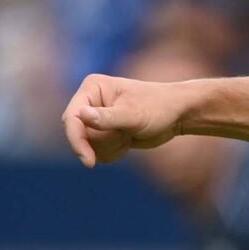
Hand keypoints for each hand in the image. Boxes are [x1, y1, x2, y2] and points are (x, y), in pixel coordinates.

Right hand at [61, 73, 185, 167]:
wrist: (177, 115)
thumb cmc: (158, 108)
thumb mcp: (133, 115)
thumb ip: (107, 118)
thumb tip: (81, 114)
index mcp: (92, 88)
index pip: (71, 118)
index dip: (76, 140)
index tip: (88, 161)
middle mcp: (89, 101)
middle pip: (79, 134)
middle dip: (104, 141)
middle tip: (126, 134)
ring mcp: (96, 117)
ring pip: (88, 146)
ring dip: (111, 146)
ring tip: (129, 134)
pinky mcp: (103, 132)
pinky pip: (98, 152)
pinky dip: (114, 152)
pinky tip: (129, 140)